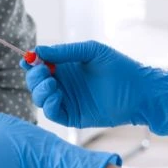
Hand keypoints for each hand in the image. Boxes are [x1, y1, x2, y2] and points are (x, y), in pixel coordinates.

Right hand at [24, 41, 167, 136]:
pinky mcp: (72, 116)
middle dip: (34, 77)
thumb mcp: (90, 51)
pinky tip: (56, 96)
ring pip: (40, 98)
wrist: (139, 92)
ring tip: (52, 85)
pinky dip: (48, 105)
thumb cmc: (120, 67)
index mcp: (66, 66)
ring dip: (39, 91)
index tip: (28, 59)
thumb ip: (64, 52)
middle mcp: (63, 83)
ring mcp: (67, 100)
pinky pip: (52, 113)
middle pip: (35, 82)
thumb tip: (37, 51)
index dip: (31, 62)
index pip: (40, 65)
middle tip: (43, 72)